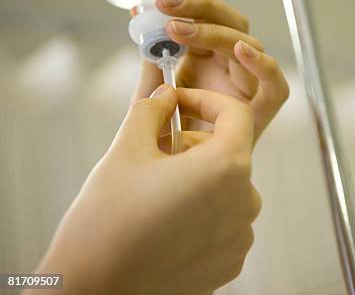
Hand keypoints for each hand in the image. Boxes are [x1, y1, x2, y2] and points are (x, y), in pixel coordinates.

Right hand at [29, 85, 260, 294]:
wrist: (94, 292)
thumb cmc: (107, 221)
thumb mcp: (126, 149)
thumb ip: (153, 109)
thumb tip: (168, 95)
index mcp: (228, 167)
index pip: (237, 114)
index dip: (206, 100)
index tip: (178, 103)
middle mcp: (245, 201)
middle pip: (229, 152)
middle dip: (194, 143)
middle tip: (154, 150)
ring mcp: (240, 236)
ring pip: (226, 187)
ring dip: (198, 178)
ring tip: (156, 189)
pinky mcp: (230, 262)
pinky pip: (224, 220)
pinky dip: (202, 211)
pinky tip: (165, 221)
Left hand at [132, 0, 288, 141]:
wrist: (186, 186)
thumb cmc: (172, 142)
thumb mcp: (155, 97)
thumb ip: (152, 63)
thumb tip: (139, 19)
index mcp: (206, 55)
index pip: (203, 13)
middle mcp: (230, 64)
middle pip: (227, 20)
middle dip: (197, 5)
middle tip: (164, 2)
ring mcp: (248, 83)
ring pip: (245, 43)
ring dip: (213, 31)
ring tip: (176, 29)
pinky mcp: (263, 109)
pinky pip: (275, 85)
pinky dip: (263, 65)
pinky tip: (240, 50)